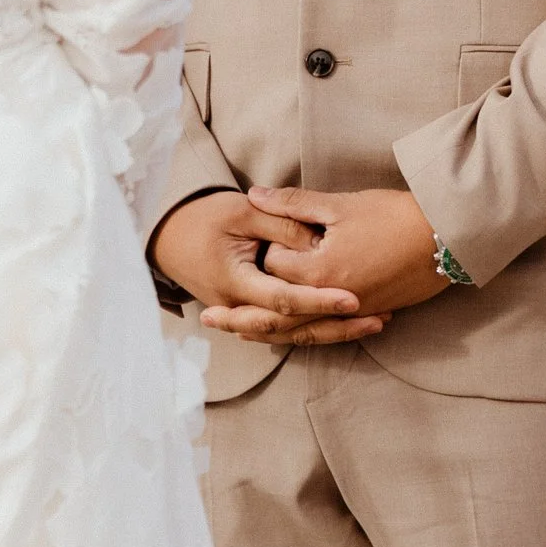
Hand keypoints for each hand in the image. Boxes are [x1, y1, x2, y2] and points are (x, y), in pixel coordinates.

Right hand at [150, 190, 387, 348]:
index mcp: (235, 283)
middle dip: (337, 326)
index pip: (285, 300)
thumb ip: (280, 224)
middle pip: (294, 328)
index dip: (320, 300)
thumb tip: (318, 241)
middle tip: (379, 317)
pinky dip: (317, 326)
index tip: (355, 298)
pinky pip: (286, 328)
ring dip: (334, 330)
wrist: (166, 234)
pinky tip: (347, 322)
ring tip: (376, 322)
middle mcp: (241, 308)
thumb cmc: (202, 217)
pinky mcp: (250, 312)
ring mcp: (245, 315)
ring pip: (293, 334)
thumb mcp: (241, 212)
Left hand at [248, 185, 448, 317]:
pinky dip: (304, 332)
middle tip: (207, 320)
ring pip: (300, 330)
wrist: (447, 237)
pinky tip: (294, 330)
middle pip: (275, 315)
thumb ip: (292, 204)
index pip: (274, 268)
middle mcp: (331, 300)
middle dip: (239, 318)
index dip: (265, 248)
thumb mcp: (340, 204)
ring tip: (239, 334)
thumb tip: (253, 195)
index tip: (260, 230)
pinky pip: (327, 331)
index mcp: (319, 272)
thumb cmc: (394, 216)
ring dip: (267, 332)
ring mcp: (351, 312)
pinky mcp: (368, 314)